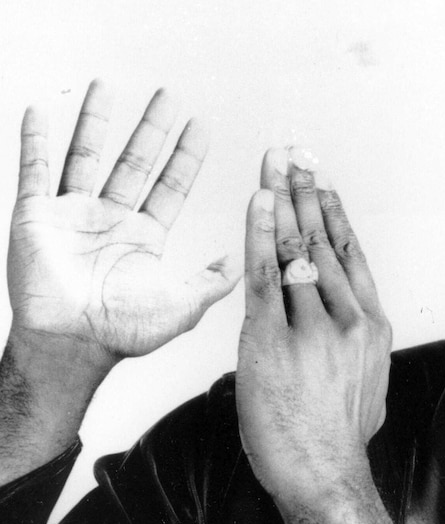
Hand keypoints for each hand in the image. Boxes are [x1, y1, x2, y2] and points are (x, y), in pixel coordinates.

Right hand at [8, 80, 238, 380]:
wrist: (70, 347)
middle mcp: (110, 219)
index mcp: (144, 236)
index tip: (200, 125)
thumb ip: (212, 282)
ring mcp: (72, 215)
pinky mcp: (35, 217)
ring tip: (106, 86)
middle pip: (134, 161)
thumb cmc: (122, 334)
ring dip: (96, 121)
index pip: (170, 185)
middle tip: (168, 95)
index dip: (185, 156)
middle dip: (151, 128)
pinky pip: (34, 170)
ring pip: (85, 156)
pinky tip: (38, 112)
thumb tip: (240, 261)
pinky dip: (34, 141)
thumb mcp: (182, 307)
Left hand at [236, 148, 390, 502]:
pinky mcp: (274, 340)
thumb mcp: (367, 382)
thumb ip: (357, 347)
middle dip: (309, 192)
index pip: (352, 255)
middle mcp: (350, 317)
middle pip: (326, 241)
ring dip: (286, 199)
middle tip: (298, 155)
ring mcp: (315, 327)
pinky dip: (262, 233)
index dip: (336, 213)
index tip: (325, 183)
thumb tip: (350, 328)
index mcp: (373, 325)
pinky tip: (260, 201)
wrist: (325, 474)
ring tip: (278, 163)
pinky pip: (266, 274)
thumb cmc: (341, 435)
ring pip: (299, 249)